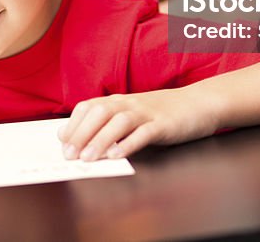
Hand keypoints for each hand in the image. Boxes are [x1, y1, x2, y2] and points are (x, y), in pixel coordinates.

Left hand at [58, 87, 218, 161]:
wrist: (198, 103)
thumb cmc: (161, 113)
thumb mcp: (133, 114)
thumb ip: (110, 124)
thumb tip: (81, 141)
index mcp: (119, 101)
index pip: (89, 107)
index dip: (74, 124)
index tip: (62, 142)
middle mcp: (130, 104)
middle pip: (100, 113)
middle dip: (81, 134)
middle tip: (70, 155)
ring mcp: (147, 113)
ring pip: (119, 122)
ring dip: (100, 140)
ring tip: (88, 158)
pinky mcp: (163, 125)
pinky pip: (144, 133)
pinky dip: (128, 144)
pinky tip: (117, 155)